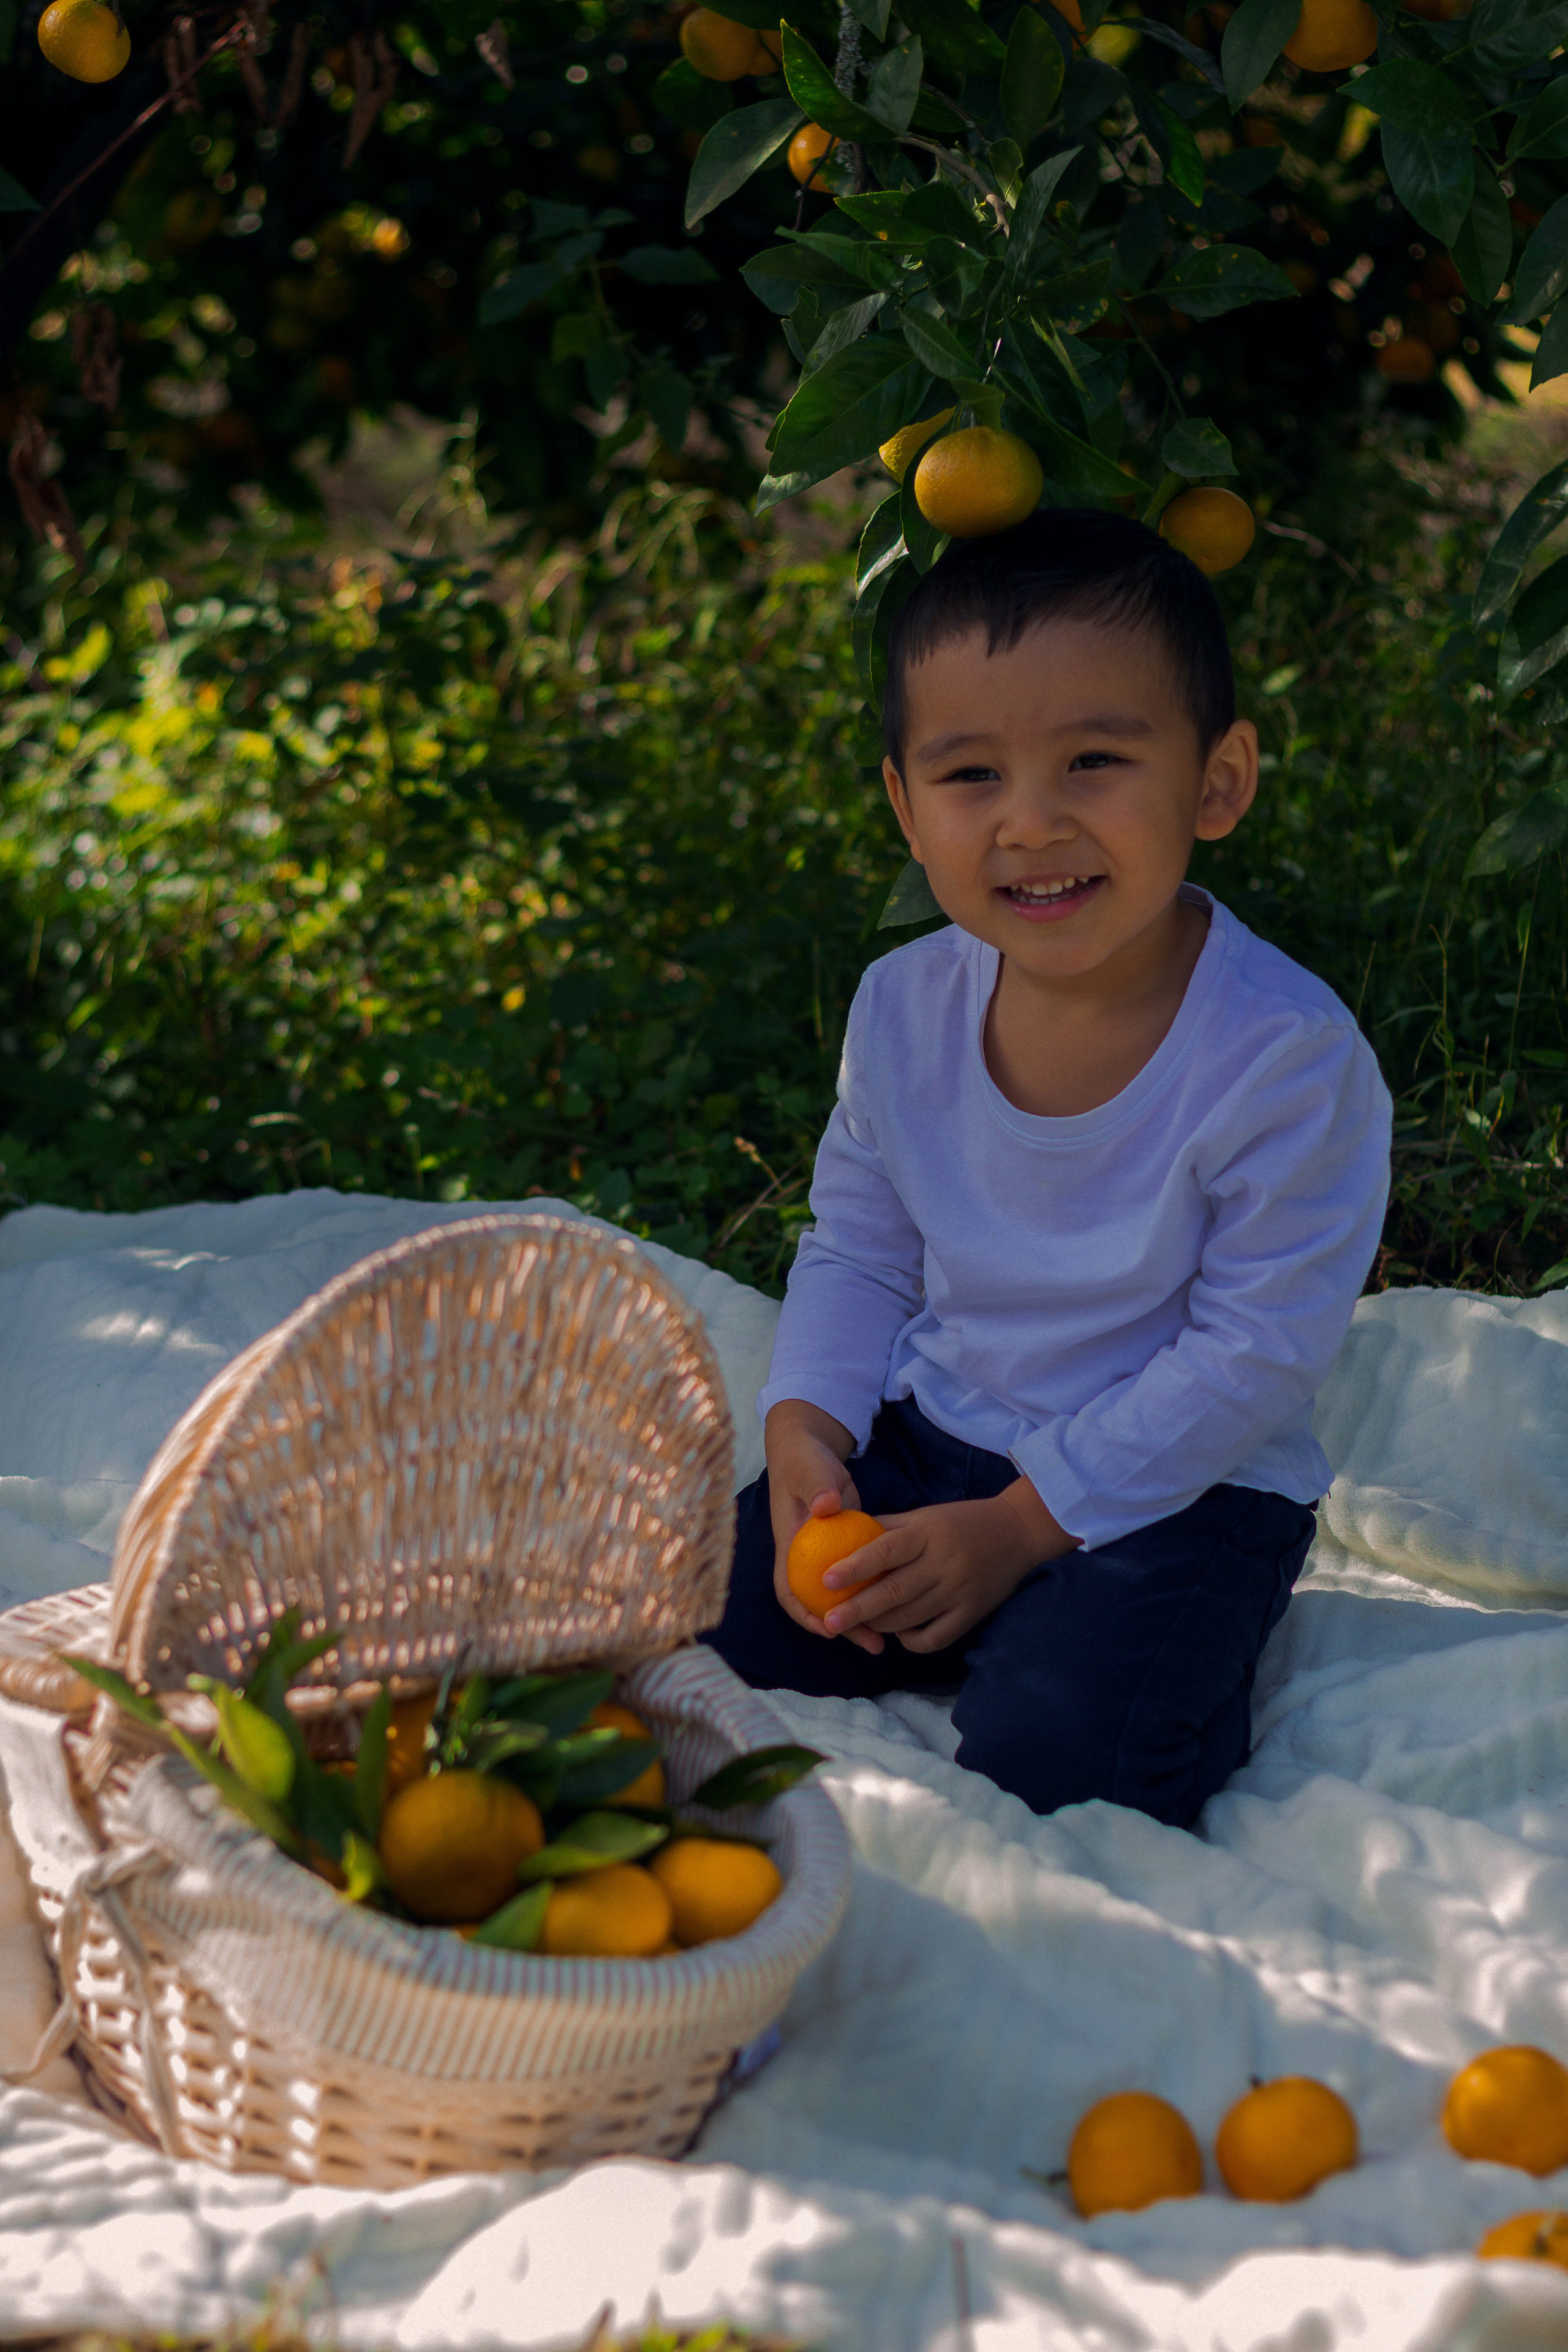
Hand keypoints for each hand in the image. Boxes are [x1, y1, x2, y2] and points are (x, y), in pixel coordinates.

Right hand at [763, 1399, 864, 1641]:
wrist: (811, 1450)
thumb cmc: (805, 1461)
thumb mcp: (808, 1471)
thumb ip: (816, 1486)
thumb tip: (827, 1506)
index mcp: (791, 1547)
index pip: (789, 1590)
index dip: (804, 1614)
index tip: (828, 1629)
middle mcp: (808, 1558)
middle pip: (821, 1604)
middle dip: (843, 1628)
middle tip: (874, 1645)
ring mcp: (829, 1555)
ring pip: (844, 1597)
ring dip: (863, 1617)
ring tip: (888, 1640)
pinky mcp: (849, 1548)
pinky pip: (861, 1580)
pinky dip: (875, 1593)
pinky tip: (901, 1605)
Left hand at [819, 1477, 1076, 1654]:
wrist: (1018, 1532)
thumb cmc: (960, 1522)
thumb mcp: (924, 1516)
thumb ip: (887, 1527)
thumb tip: (841, 1536)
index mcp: (927, 1534)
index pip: (886, 1551)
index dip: (855, 1566)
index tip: (826, 1581)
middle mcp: (943, 1563)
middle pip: (894, 1592)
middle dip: (857, 1610)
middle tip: (829, 1623)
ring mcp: (959, 1591)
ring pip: (910, 1618)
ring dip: (879, 1625)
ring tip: (857, 1625)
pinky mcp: (972, 1613)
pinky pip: (935, 1638)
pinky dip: (911, 1640)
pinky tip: (899, 1633)